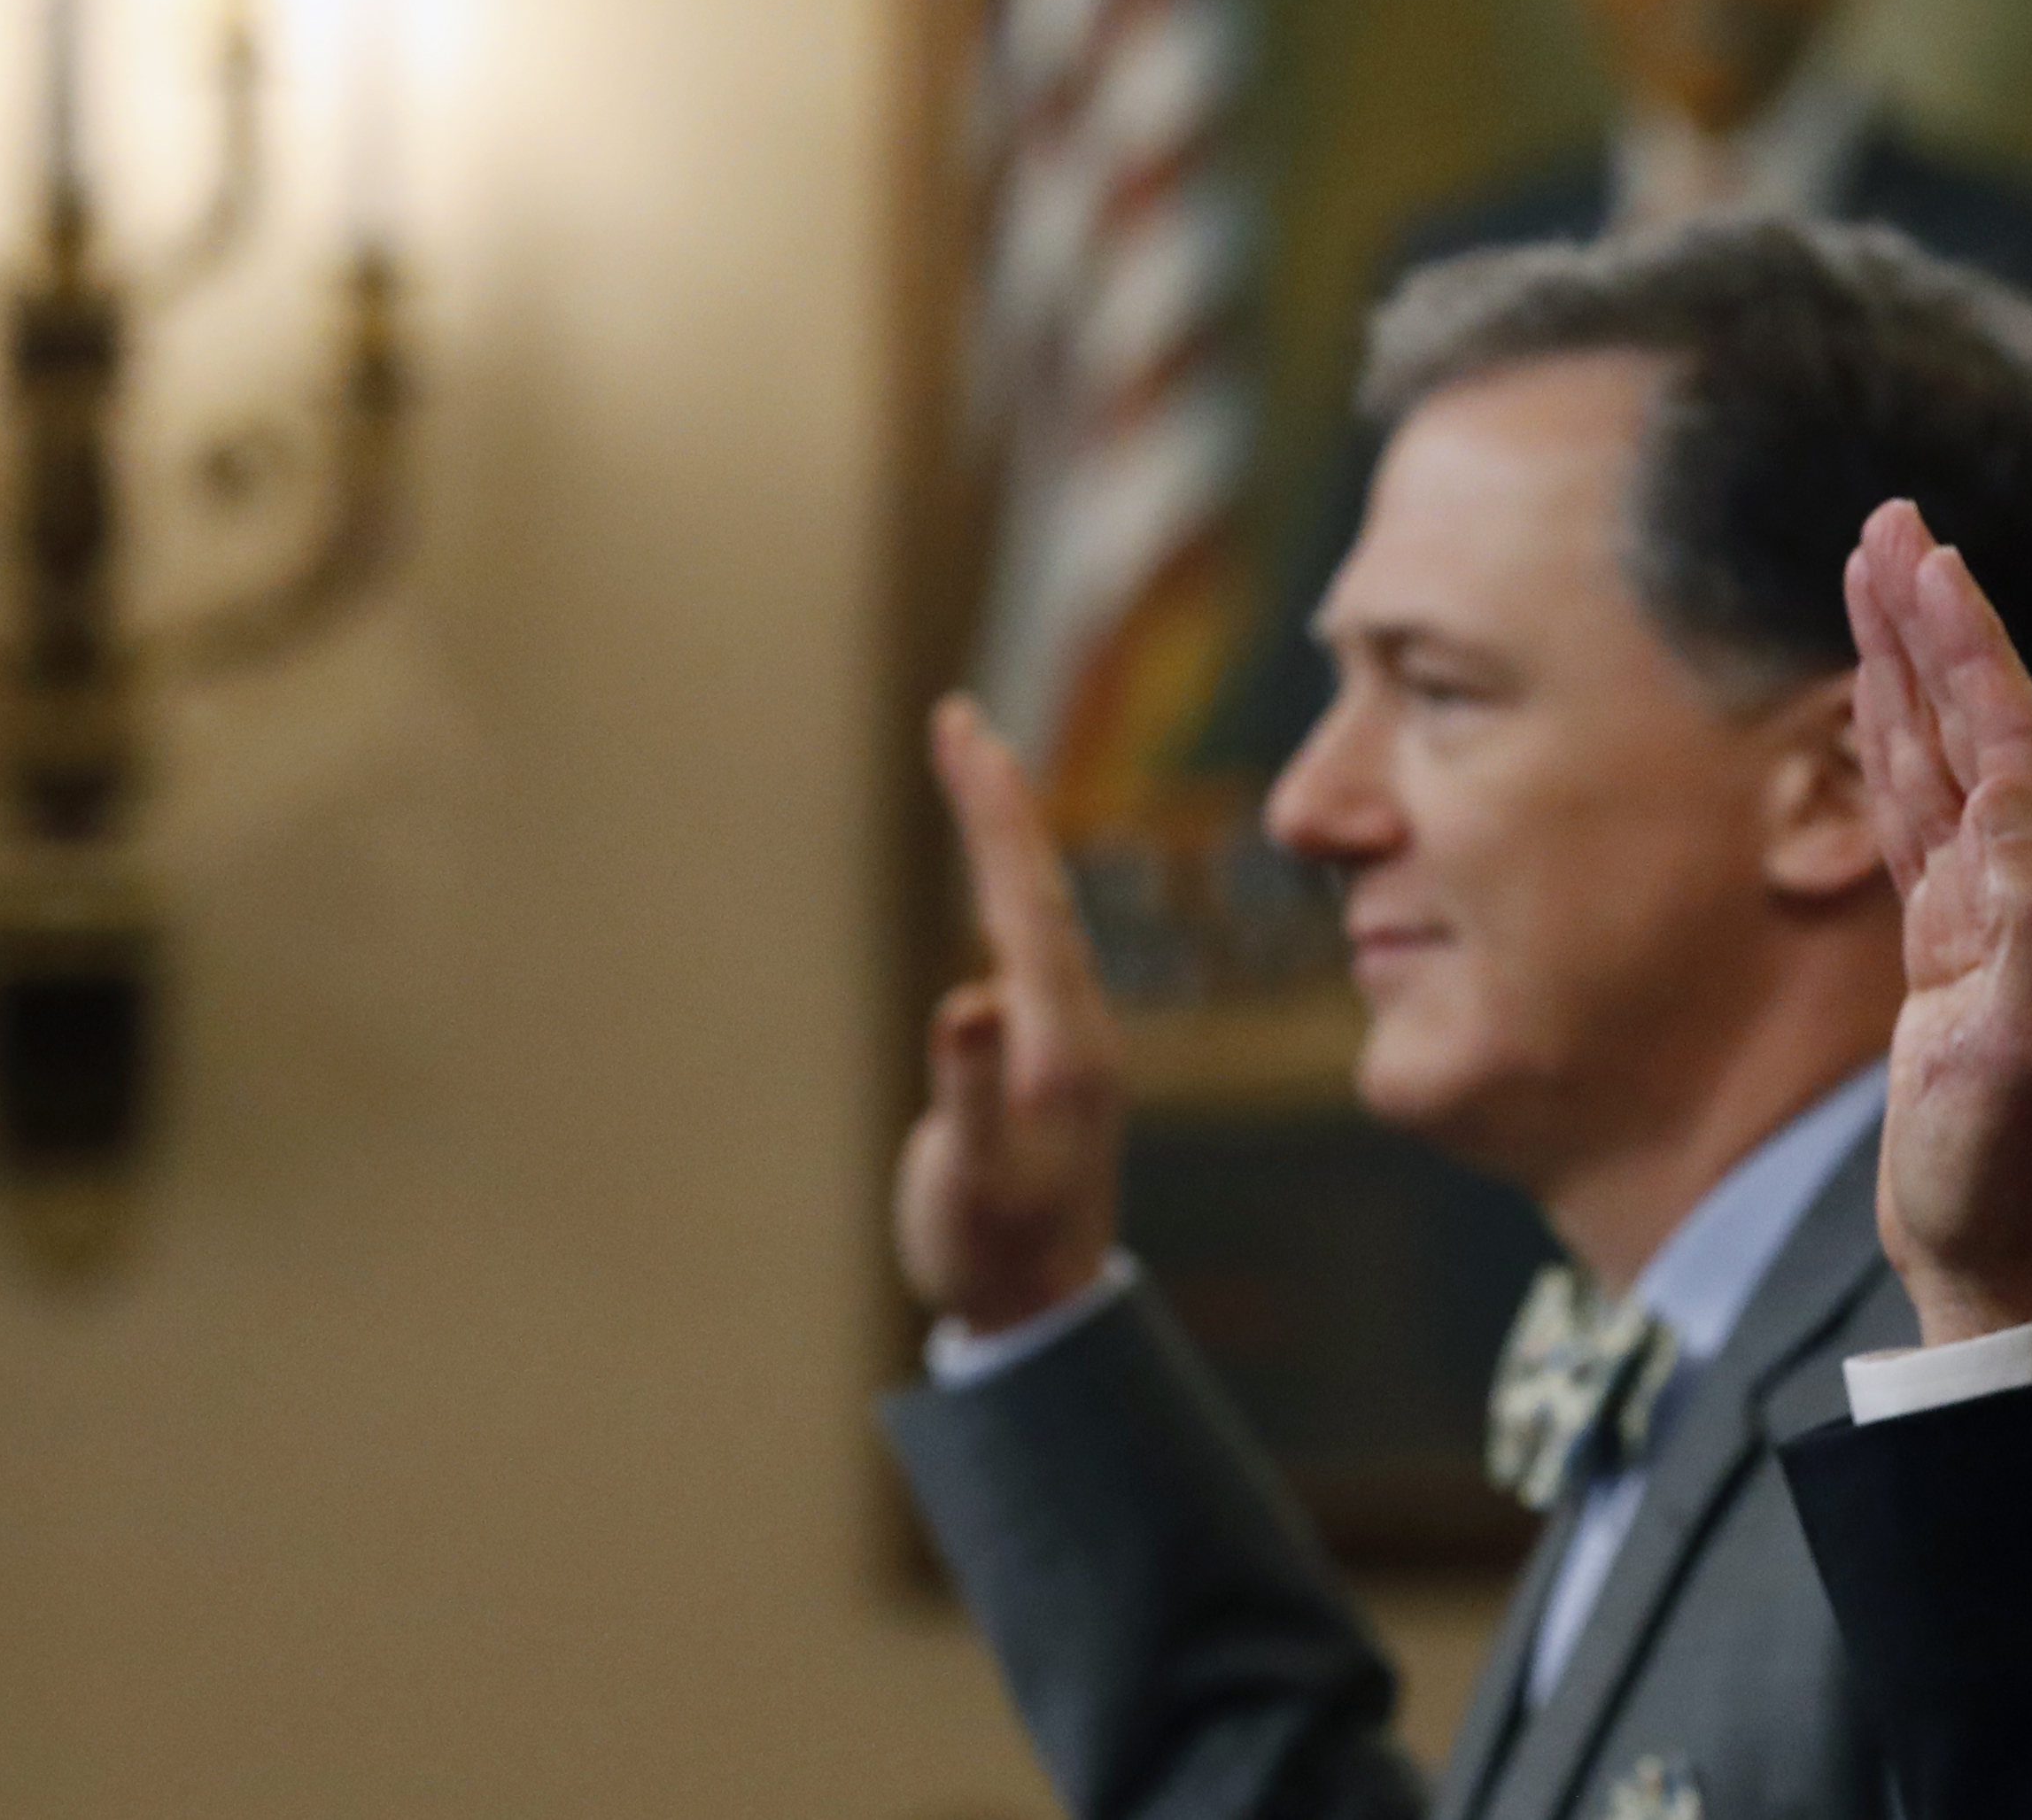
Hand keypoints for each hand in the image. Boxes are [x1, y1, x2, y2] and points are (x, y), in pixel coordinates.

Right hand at [893, 695, 1128, 1334]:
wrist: (1043, 1311)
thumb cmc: (994, 1251)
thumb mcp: (974, 1179)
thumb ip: (971, 1093)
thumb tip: (965, 998)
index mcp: (1058, 1039)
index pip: (1023, 895)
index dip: (992, 810)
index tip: (963, 727)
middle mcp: (1073, 1025)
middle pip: (1034, 885)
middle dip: (996, 799)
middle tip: (959, 719)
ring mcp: (1064, 1040)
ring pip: (1037, 910)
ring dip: (1004, 837)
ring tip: (976, 771)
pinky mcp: (1049, 1059)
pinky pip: (1029, 945)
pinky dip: (1006, 890)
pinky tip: (997, 880)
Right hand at [1843, 500, 2031, 1344]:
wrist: (2005, 1265)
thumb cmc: (2011, 1174)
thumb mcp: (2022, 1051)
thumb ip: (2027, 918)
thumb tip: (2009, 795)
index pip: (2019, 742)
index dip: (1968, 650)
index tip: (1927, 560)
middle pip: (1986, 722)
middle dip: (1936, 623)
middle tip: (1891, 526)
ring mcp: (2006, 910)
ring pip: (1948, 755)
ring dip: (1909, 664)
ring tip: (1873, 573)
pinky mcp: (1958, 941)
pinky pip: (1924, 813)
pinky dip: (1895, 741)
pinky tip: (1877, 693)